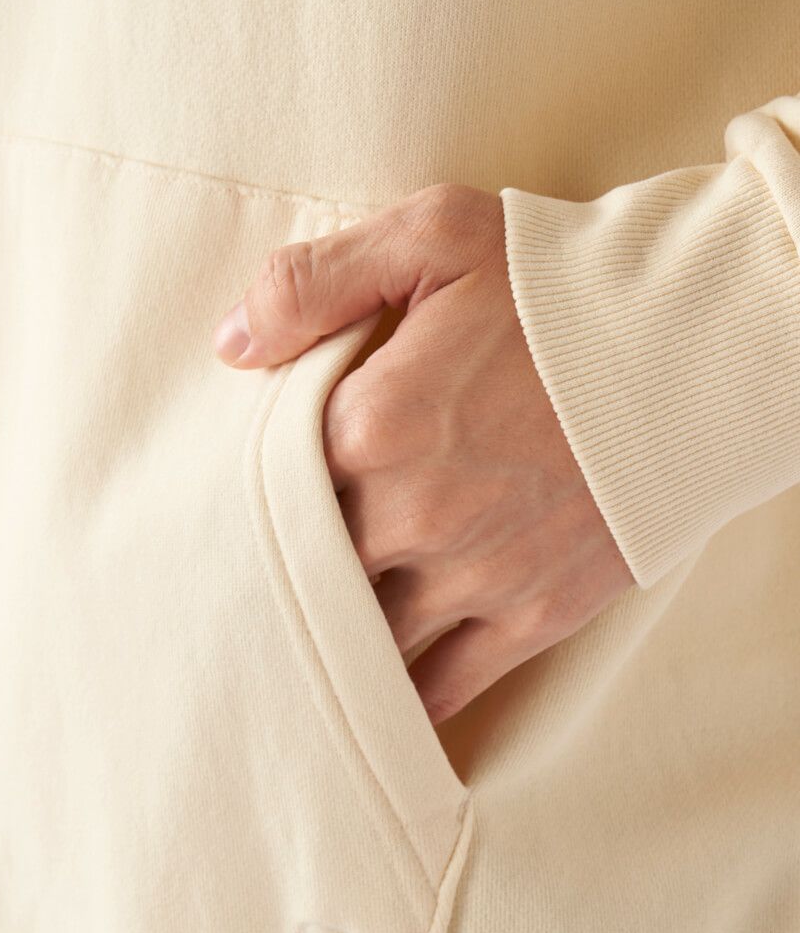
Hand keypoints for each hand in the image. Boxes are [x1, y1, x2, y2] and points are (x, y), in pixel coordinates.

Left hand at [213, 183, 634, 724]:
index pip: (268, 483)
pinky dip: (401, 697)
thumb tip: (231, 345)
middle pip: (309, 569)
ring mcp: (476, 575)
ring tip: (302, 636)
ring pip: (366, 638)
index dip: (251, 491)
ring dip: (333, 638)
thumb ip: (314, 283)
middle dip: (284, 570)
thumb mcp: (433, 235)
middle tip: (257, 572)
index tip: (243, 495)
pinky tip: (373, 694)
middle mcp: (414, 514)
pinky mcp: (534, 615)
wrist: (701, 344)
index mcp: (374, 425)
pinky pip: (443, 686)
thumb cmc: (562, 283)